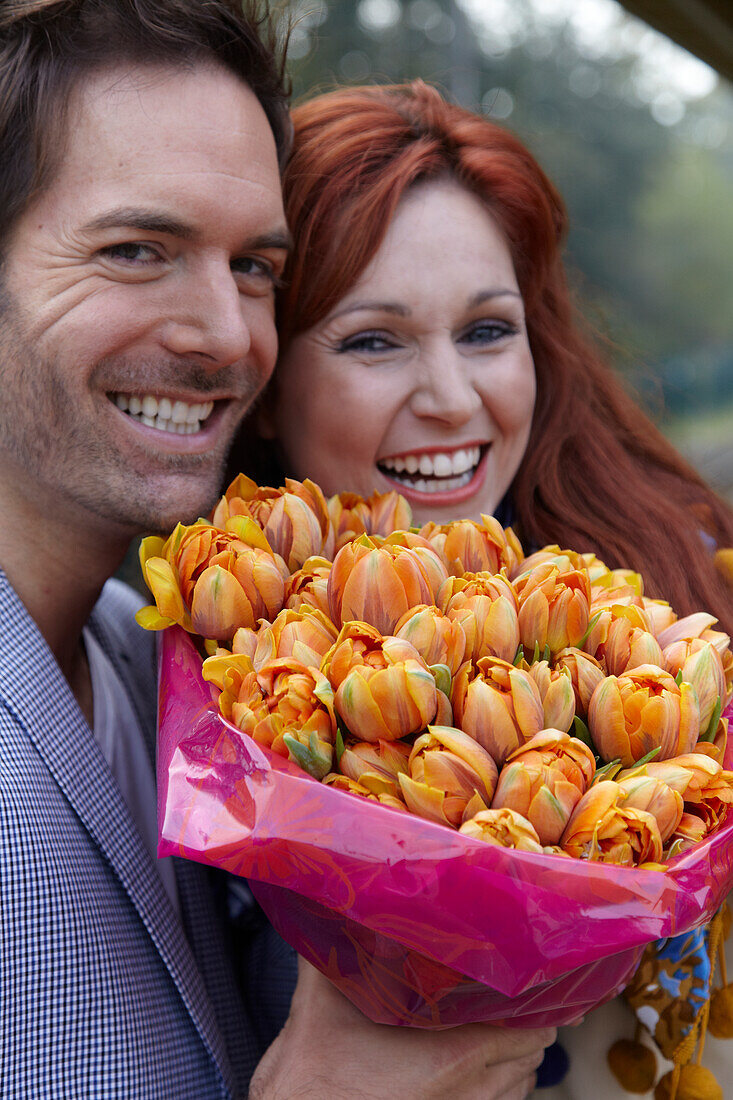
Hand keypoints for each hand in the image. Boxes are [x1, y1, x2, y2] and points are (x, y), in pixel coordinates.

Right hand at [249, 958, 555, 1098]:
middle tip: (513, 988)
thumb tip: (335, 901)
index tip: (539, 972)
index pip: (533, 1025)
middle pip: (533, 1052)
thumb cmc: (313, 1075)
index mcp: (458, 1052)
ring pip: (520, 1083)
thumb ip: (338, 949)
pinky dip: (500, 1084)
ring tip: (497, 1022)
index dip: (541, 997)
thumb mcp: (323, 999)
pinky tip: (476, 1063)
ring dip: (515, 1054)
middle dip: (527, 1019)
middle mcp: (472, 1090)